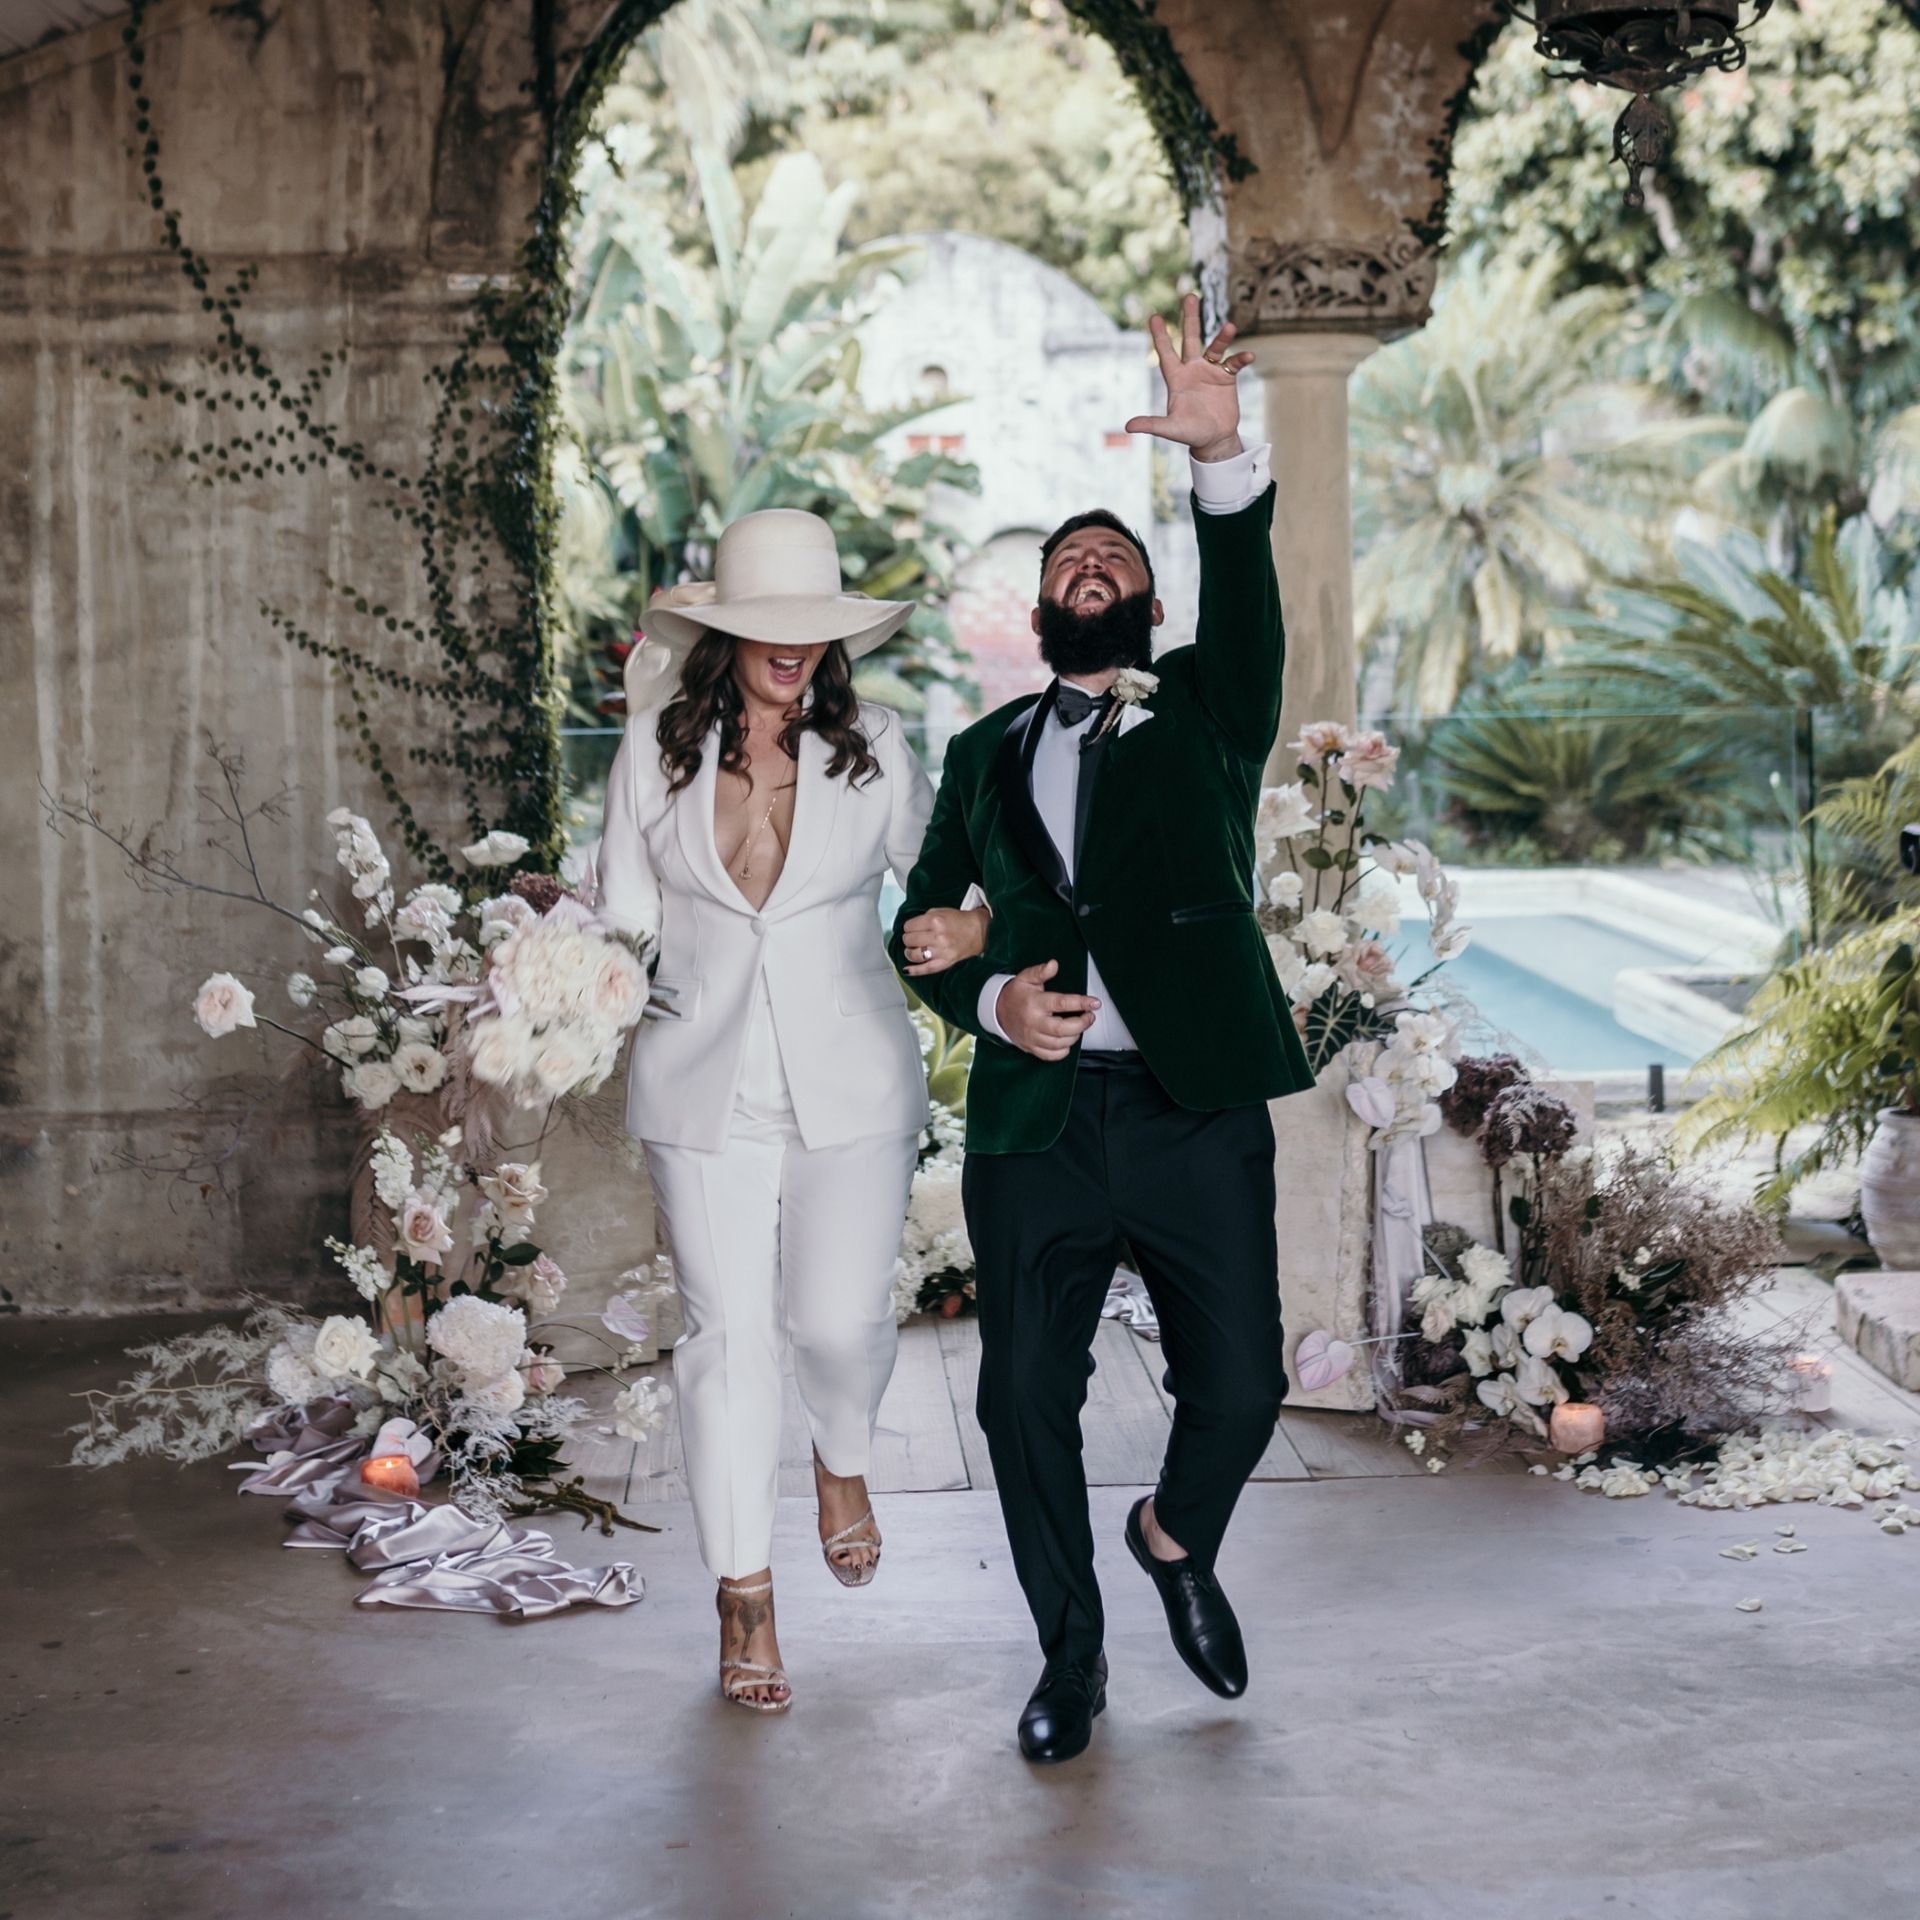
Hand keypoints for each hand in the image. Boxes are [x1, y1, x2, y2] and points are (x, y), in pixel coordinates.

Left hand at [902, 906, 990, 976]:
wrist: (979, 931)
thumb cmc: (960, 921)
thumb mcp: (940, 911)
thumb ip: (924, 918)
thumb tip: (910, 928)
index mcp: (935, 921)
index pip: (909, 926)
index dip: (909, 927)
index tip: (912, 929)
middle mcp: (937, 936)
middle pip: (909, 940)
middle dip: (909, 938)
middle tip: (914, 938)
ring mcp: (941, 951)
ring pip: (914, 954)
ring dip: (910, 952)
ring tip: (912, 950)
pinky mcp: (945, 962)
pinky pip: (926, 969)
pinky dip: (914, 971)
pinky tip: (906, 970)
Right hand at [996, 960, 1098, 1061]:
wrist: (997, 1012)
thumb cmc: (1016, 994)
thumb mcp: (1026, 978)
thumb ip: (1040, 971)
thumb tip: (1054, 964)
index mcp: (1035, 1003)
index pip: (1061, 1003)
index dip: (1081, 1003)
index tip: (1094, 1002)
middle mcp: (1033, 1022)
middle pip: (1062, 1029)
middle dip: (1082, 1024)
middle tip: (1090, 1016)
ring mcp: (1032, 1037)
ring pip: (1059, 1043)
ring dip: (1075, 1036)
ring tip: (1080, 1026)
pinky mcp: (1031, 1048)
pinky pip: (1051, 1055)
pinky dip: (1063, 1051)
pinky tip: (1067, 1040)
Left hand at [1123, 292, 1253, 463]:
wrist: (1214, 439)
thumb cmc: (1190, 433)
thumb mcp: (1171, 429)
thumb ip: (1152, 424)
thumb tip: (1128, 426)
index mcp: (1176, 378)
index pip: (1166, 353)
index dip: (1160, 336)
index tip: (1154, 316)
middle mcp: (1192, 369)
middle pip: (1191, 339)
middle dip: (1190, 319)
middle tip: (1190, 297)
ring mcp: (1210, 371)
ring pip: (1215, 347)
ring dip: (1222, 337)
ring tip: (1230, 326)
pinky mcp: (1227, 377)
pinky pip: (1234, 363)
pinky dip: (1240, 358)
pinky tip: (1248, 356)